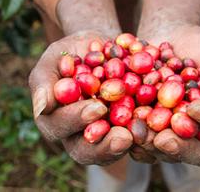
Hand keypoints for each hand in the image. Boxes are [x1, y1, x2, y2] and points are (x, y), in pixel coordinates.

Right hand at [28, 31, 132, 164]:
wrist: (100, 48)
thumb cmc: (71, 52)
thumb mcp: (54, 59)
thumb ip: (44, 81)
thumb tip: (42, 108)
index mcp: (55, 119)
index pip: (60, 127)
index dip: (77, 120)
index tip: (97, 108)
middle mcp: (77, 134)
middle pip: (85, 151)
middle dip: (104, 146)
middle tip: (124, 137)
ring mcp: (102, 135)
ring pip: (111, 151)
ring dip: (129, 147)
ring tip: (143, 137)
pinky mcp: (123, 129)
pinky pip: (133, 139)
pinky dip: (145, 137)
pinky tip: (157, 132)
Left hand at [137, 24, 199, 165]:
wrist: (167, 38)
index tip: (195, 108)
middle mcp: (197, 130)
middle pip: (194, 150)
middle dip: (180, 145)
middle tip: (164, 138)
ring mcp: (170, 131)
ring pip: (163, 151)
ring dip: (150, 146)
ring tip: (138, 134)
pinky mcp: (145, 127)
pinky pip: (139, 140)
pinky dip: (130, 136)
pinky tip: (121, 129)